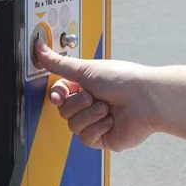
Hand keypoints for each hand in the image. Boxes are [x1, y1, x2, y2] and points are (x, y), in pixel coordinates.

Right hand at [35, 40, 156, 150]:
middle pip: (64, 111)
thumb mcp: (85, 69)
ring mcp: (97, 122)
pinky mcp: (104, 138)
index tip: (60, 95)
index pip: (60, 93)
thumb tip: (38, 47)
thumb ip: (59, 63)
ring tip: (106, 108)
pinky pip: (86, 138)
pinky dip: (98, 127)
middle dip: (78, 104)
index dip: (58, 95)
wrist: (147, 100)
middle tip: (93, 97)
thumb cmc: (123, 80)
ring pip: (73, 125)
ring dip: (89, 115)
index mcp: (86, 85)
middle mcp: (91, 103)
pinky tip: (112, 120)